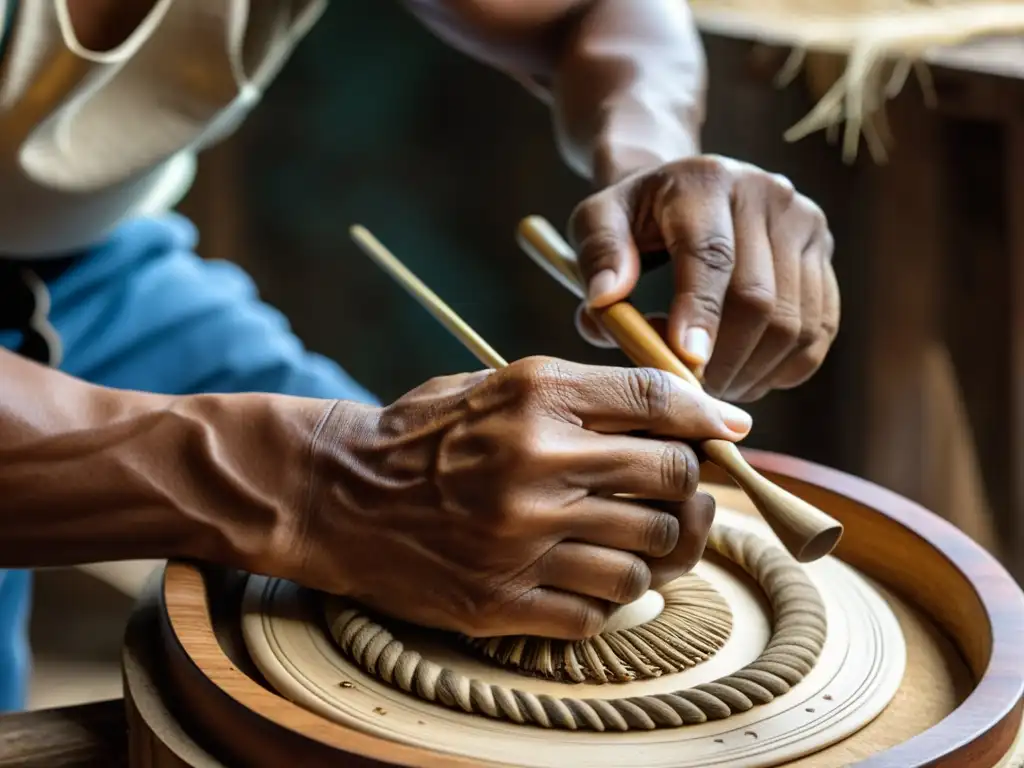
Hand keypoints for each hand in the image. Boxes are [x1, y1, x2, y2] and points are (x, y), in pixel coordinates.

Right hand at [281, 358, 750, 639]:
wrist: (335, 495)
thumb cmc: (423, 436)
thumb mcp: (495, 385)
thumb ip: (583, 395)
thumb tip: (682, 413)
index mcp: (534, 398)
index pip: (658, 401)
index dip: (708, 416)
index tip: (729, 432)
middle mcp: (535, 465)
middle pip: (672, 480)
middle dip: (689, 485)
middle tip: (679, 491)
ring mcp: (520, 539)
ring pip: (650, 554)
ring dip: (655, 549)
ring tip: (633, 538)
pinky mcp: (502, 600)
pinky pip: (603, 610)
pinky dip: (611, 596)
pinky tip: (590, 574)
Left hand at [570, 155, 838, 401]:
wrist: (685, 192)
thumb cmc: (633, 217)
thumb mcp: (598, 221)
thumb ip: (597, 257)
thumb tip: (605, 300)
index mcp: (706, 180)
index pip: (710, 254)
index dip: (700, 312)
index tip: (685, 360)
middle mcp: (767, 194)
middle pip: (759, 298)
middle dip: (724, 358)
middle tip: (689, 391)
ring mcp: (805, 223)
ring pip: (795, 322)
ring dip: (753, 371)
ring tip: (712, 383)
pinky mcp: (825, 255)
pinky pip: (819, 331)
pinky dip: (783, 368)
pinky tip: (745, 375)